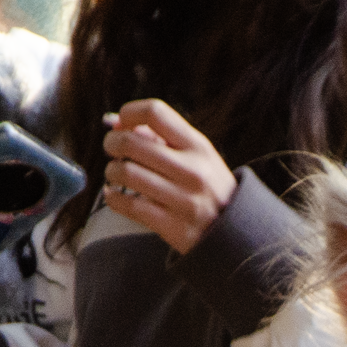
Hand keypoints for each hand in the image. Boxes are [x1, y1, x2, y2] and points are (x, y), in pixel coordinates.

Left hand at [103, 100, 237, 254]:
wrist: (235, 234)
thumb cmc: (208, 187)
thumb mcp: (198, 156)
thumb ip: (162, 138)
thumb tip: (117, 123)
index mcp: (199, 147)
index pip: (156, 113)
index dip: (130, 113)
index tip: (122, 122)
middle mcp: (192, 171)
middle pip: (132, 143)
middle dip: (112, 143)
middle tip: (111, 148)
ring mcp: (183, 200)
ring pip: (126, 173)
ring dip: (112, 171)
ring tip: (115, 173)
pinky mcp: (171, 226)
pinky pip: (128, 205)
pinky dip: (112, 197)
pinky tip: (114, 194)